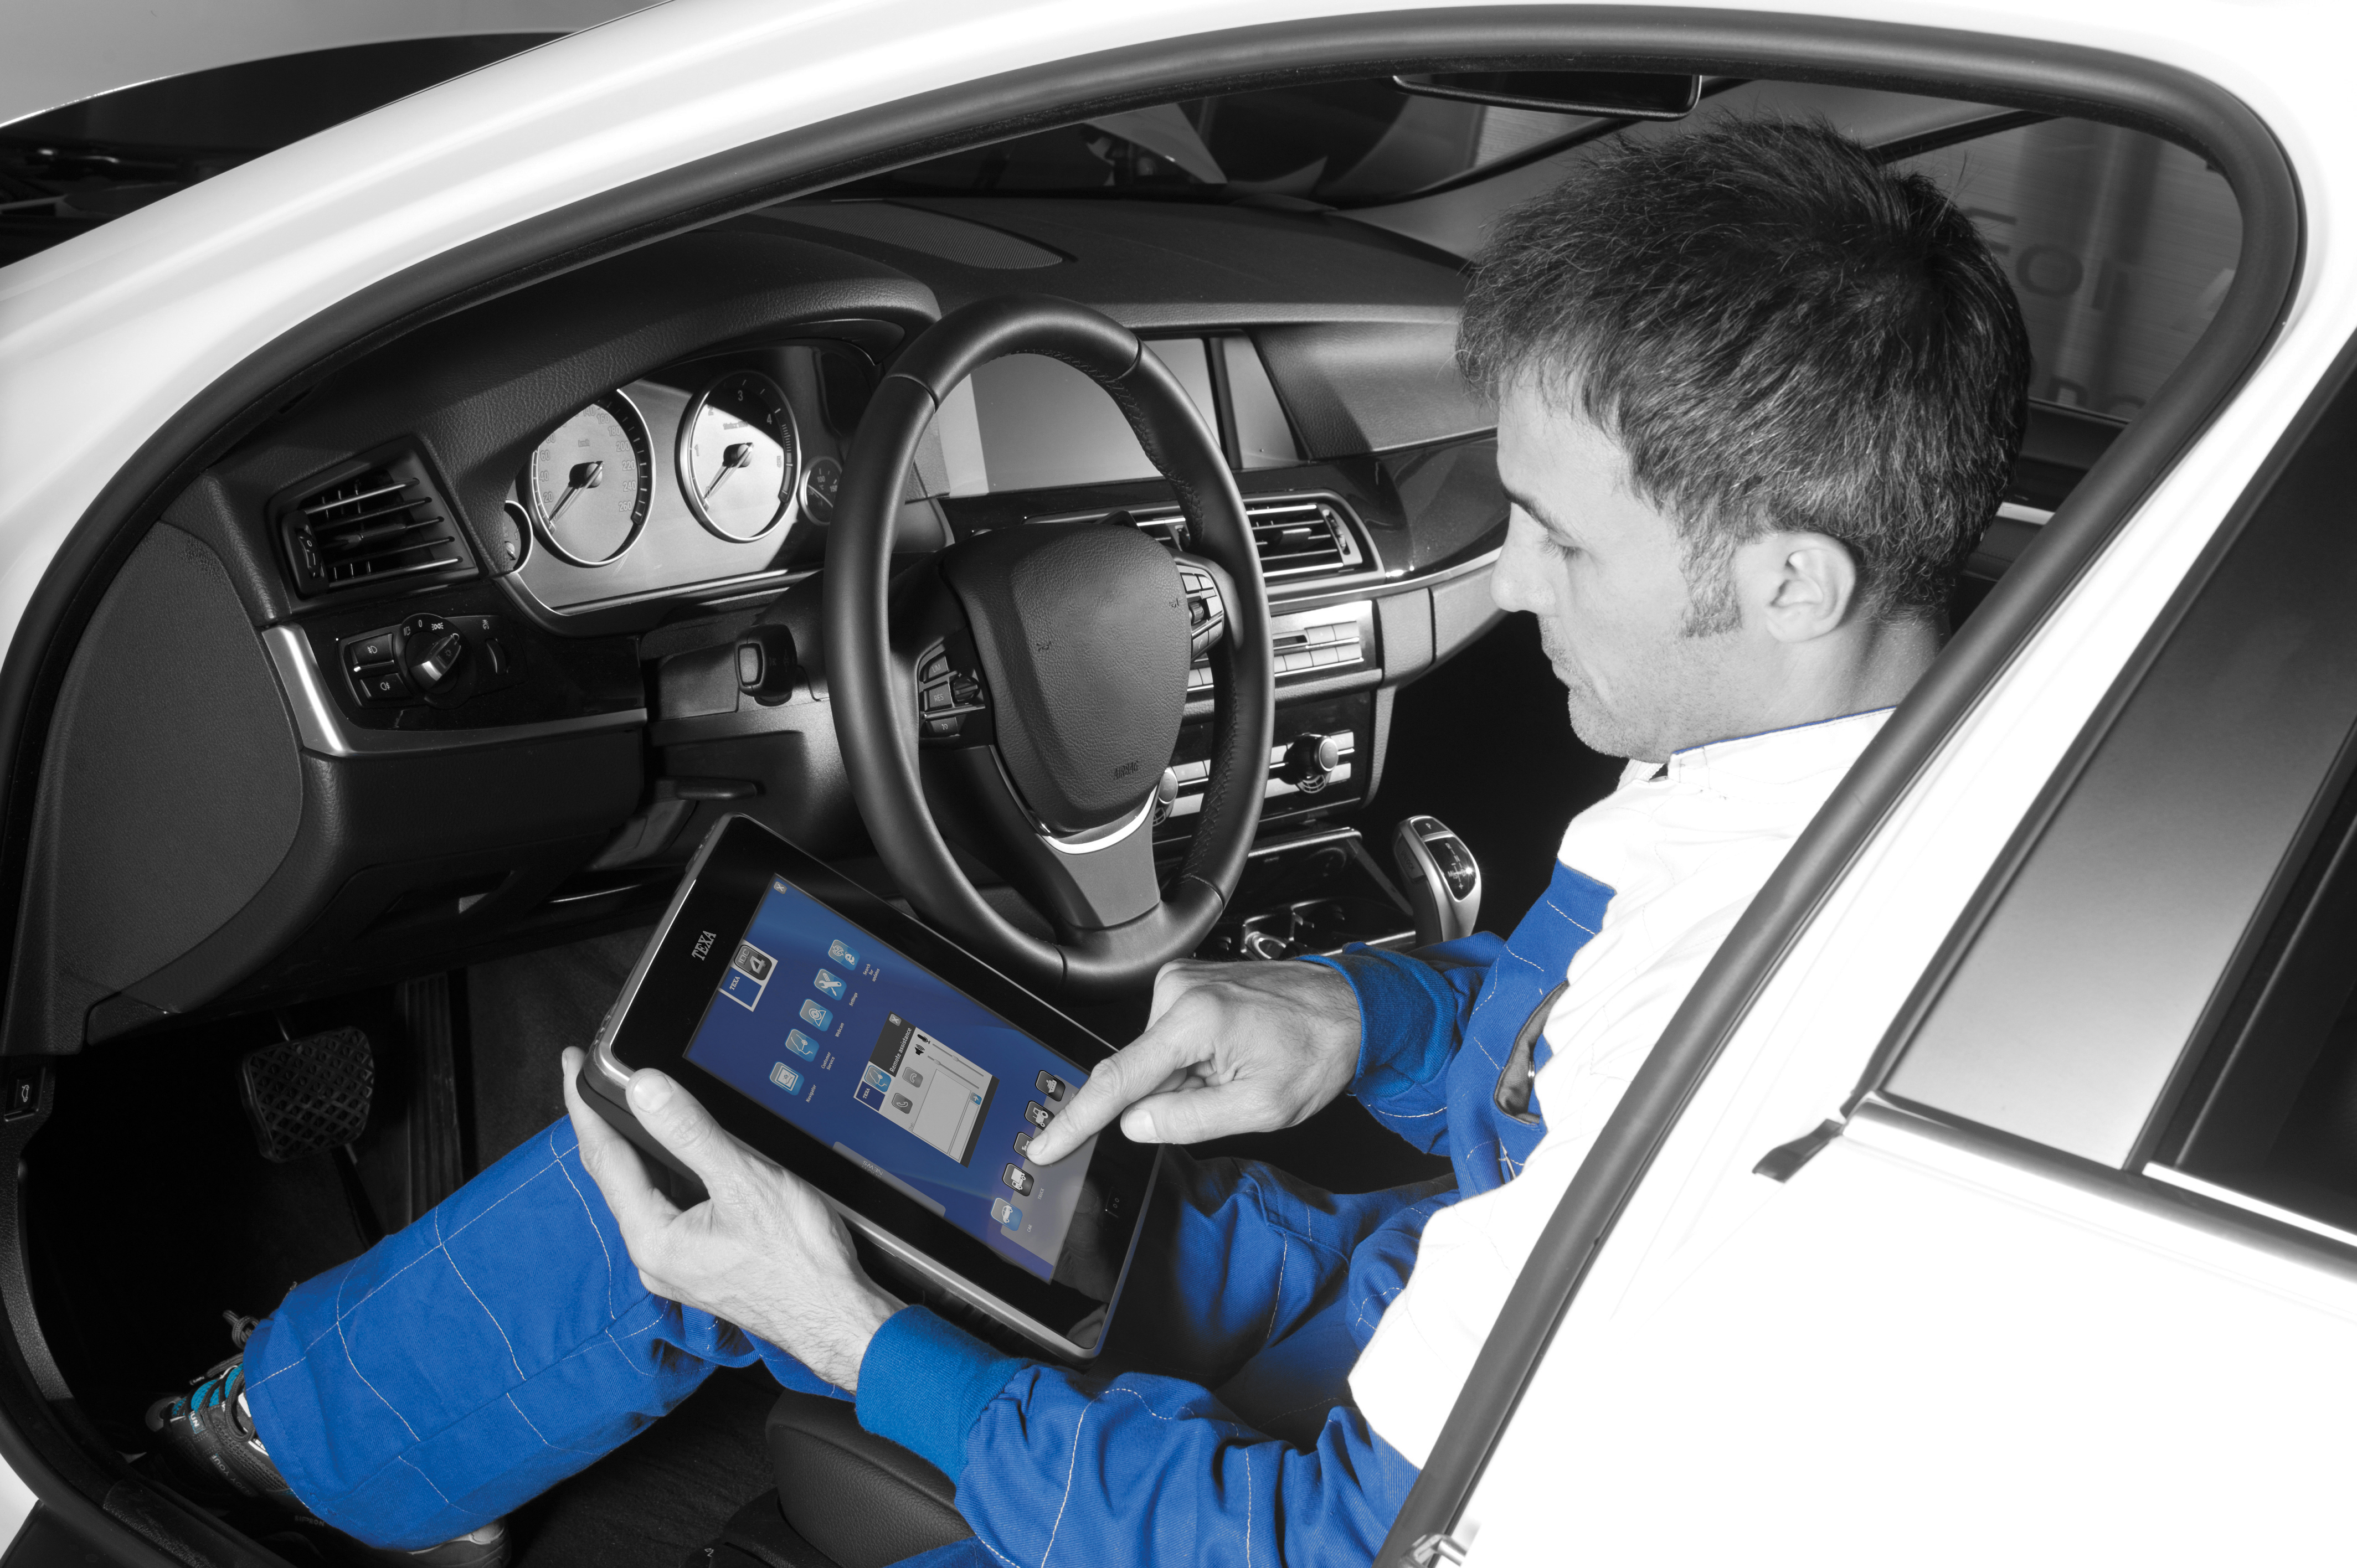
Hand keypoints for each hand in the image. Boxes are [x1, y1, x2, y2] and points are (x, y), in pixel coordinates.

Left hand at [561, 1047, 901, 1388]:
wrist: (837, 1316)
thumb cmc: (800, 1261)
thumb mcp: (745, 1182)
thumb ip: (691, 1133)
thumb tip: (644, 1089)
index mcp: (652, 1238)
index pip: (604, 1157)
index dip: (584, 1106)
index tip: (571, 1064)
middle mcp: (655, 1255)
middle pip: (617, 1175)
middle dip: (603, 1122)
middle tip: (591, 1074)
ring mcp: (678, 1262)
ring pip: (644, 1190)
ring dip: (636, 1145)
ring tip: (631, 1103)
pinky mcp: (703, 1262)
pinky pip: (669, 1205)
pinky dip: (665, 1170)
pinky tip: (677, 1152)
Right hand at [1023, 960, 1359, 1163]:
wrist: (1350, 1010)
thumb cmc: (1316, 1050)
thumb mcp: (1260, 1107)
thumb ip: (1190, 1120)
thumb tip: (1135, 1125)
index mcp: (1194, 1019)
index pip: (1117, 1081)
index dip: (1076, 1120)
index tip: (1045, 1144)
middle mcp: (1178, 991)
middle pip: (1138, 1071)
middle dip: (1166, 1098)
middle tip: (1224, 1097)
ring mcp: (1181, 983)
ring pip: (1154, 1059)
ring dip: (1184, 1080)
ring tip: (1237, 1073)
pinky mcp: (1187, 985)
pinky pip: (1168, 1040)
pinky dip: (1190, 1061)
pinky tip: (1229, 1058)